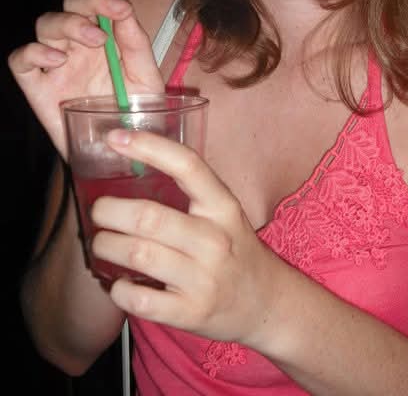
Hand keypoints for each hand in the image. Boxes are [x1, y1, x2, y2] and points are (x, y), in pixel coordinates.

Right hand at [7, 0, 163, 156]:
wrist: (122, 154)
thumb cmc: (135, 113)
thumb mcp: (146, 78)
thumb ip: (136, 44)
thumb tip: (125, 11)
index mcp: (108, 33)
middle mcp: (79, 42)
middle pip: (72, 1)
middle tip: (114, 10)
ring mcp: (56, 62)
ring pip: (45, 23)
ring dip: (70, 23)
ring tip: (96, 40)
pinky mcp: (36, 86)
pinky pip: (20, 59)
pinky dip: (34, 52)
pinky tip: (59, 60)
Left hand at [90, 129, 281, 345]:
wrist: (265, 301)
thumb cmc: (233, 248)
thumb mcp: (223, 212)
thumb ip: (189, 190)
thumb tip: (132, 159)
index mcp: (223, 206)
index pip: (187, 165)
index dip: (149, 147)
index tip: (115, 138)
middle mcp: (216, 239)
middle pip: (148, 216)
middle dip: (108, 210)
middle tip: (98, 210)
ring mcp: (204, 278)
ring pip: (138, 254)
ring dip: (106, 246)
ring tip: (101, 243)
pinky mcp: (191, 313)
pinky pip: (139, 298)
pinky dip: (118, 289)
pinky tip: (118, 282)